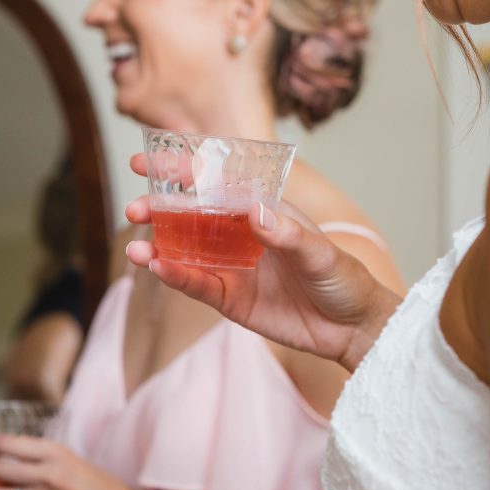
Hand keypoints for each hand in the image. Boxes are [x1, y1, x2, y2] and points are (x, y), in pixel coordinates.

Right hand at [124, 155, 400, 370]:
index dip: (182, 169)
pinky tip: (158, 269)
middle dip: (160, 209)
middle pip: (191, 215)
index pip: (216, 182)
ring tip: (136, 248)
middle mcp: (241, 234)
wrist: (353, 328)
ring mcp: (232, 267)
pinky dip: (176, 277)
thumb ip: (286, 233)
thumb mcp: (320, 253)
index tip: (147, 161)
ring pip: (186, 251)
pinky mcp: (230, 299)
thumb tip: (253, 209)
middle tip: (136, 208)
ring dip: (158, 246)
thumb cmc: (343, 279)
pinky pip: (197, 285)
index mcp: (262, 210)